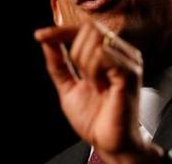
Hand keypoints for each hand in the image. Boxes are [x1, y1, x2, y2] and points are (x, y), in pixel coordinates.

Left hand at [35, 21, 162, 162]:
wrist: (109, 142)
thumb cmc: (95, 118)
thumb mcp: (68, 86)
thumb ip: (58, 62)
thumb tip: (46, 39)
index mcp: (110, 53)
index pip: (85, 29)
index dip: (61, 30)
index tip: (40, 35)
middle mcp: (122, 53)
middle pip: (89, 29)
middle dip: (75, 52)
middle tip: (83, 78)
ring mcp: (128, 61)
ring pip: (95, 41)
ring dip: (85, 65)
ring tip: (95, 85)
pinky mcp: (130, 72)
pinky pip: (102, 55)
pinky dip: (93, 72)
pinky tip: (102, 87)